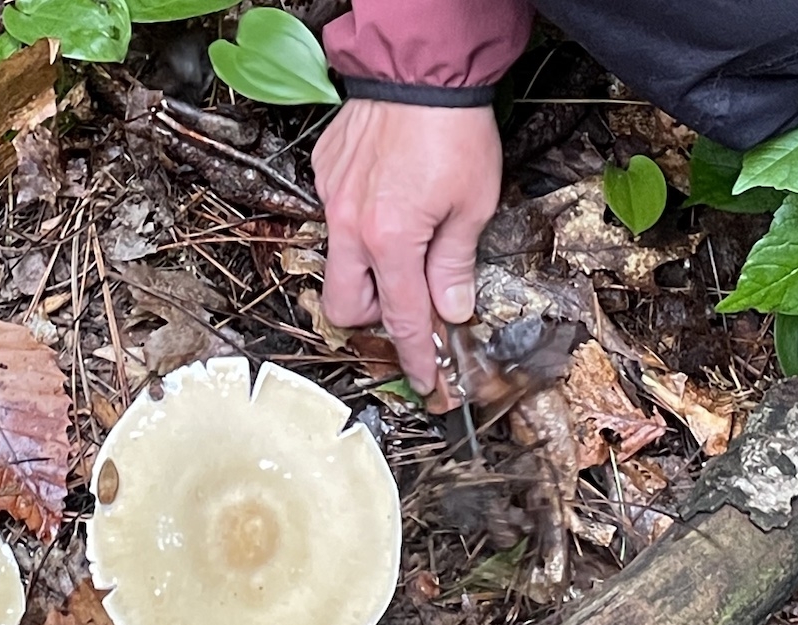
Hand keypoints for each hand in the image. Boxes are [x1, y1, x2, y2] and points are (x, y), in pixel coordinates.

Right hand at [313, 99, 502, 396]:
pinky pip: (334, 219)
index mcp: (392, 241)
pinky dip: (359, 224)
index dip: (415, 358)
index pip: (403, 320)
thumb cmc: (453, 130)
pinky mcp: (324, 176)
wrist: (420, 71)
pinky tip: (387, 200)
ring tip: (400, 249)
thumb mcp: (473, 204)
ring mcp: (331, 201)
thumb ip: (455, 263)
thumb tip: (451, 308)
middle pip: (346, 307)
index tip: (425, 381)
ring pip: (336, 264)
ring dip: (366, 272)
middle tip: (408, 305)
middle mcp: (351, 227)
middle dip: (375, 318)